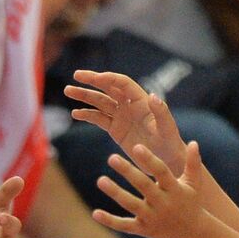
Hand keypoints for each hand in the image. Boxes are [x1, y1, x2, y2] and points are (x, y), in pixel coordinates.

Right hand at [66, 69, 188, 174]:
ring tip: (68, 90)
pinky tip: (75, 113)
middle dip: (91, 81)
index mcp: (141, 101)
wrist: (167, 161)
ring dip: (84, 96)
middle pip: (107, 88)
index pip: (122, 83)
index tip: (93, 77)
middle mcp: (130, 105)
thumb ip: (161, 112)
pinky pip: (99, 119)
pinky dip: (87, 115)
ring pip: (100, 102)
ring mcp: (122, 116)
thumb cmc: (171, 144)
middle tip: (75, 76)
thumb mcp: (167, 129)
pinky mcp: (116, 129)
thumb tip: (153, 96)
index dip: (108, 78)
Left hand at [92, 142, 215, 237]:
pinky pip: (125, 225)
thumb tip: (194, 142)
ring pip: (131, 205)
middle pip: (143, 186)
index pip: (161, 172)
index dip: (149, 159)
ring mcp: (152, 218)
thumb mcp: (194, 184)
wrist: (193, 234)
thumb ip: (192, 163)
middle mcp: (163, 204)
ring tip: (100, 180)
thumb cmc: (191, 203)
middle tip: (111, 157)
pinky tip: (95, 213)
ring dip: (115, 193)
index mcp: (175, 190)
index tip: (137, 147)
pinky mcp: (144, 230)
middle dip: (128, 171)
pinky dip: (110, 220)